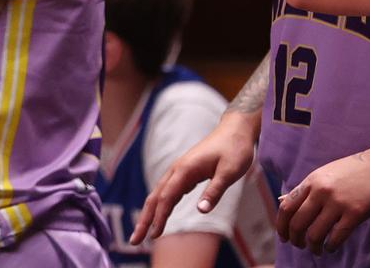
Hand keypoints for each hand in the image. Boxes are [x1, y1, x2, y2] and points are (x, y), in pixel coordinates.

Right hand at [131, 111, 255, 244]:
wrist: (235, 129)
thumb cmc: (234, 149)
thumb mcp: (230, 171)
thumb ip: (215, 191)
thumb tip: (201, 210)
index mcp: (185, 169)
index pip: (167, 197)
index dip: (160, 217)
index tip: (154, 235)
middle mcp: (177, 169)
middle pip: (155, 197)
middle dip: (144, 219)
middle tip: (134, 240)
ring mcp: (180, 170)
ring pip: (159, 194)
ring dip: (150, 214)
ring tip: (143, 232)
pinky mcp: (185, 173)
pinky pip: (168, 191)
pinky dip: (161, 205)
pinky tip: (160, 216)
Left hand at [276, 136, 369, 254]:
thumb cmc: (355, 171)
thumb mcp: (326, 174)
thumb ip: (306, 190)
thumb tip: (282, 202)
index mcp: (312, 180)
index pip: (286, 206)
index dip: (282, 225)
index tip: (283, 236)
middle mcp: (321, 190)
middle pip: (297, 223)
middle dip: (295, 239)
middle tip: (300, 245)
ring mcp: (338, 201)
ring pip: (314, 233)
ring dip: (313, 246)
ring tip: (317, 249)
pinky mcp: (356, 212)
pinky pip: (336, 237)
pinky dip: (330, 247)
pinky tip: (331, 248)